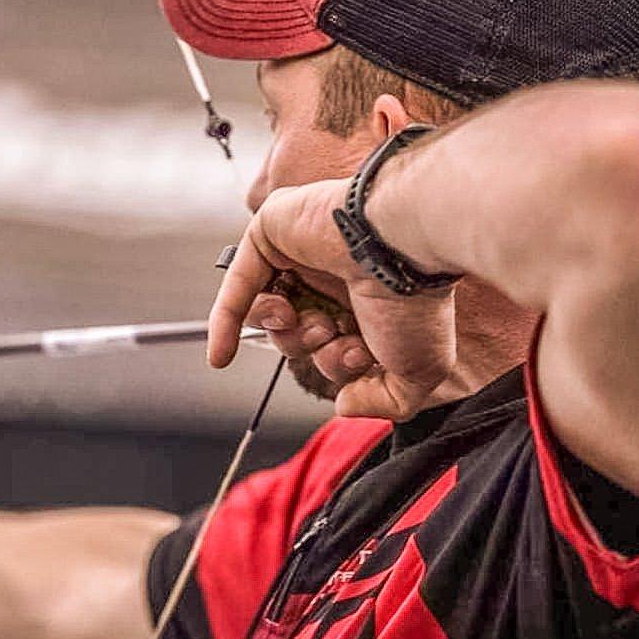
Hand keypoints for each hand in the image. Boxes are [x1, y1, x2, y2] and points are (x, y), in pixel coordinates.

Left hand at [209, 180, 456, 419]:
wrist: (403, 248)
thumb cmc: (416, 302)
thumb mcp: (418, 372)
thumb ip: (386, 400)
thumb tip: (344, 404)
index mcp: (368, 299)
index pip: (334, 346)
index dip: (339, 364)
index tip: (362, 358)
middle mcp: (335, 276)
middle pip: (300, 335)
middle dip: (317, 350)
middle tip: (340, 340)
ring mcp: (302, 253)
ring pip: (271, 317)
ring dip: (290, 337)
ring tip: (315, 325)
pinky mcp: (271, 233)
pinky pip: (237, 289)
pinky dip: (226, 327)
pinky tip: (220, 358)